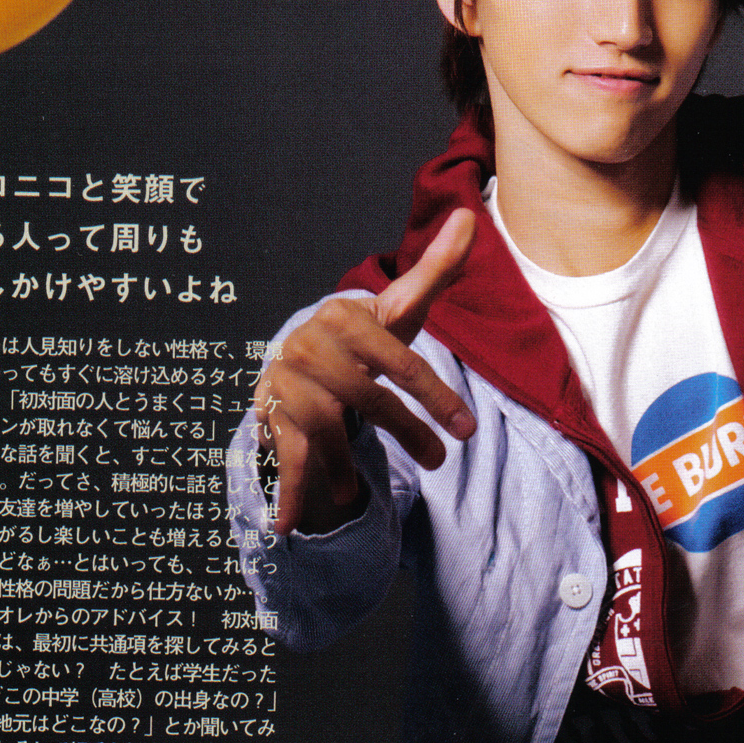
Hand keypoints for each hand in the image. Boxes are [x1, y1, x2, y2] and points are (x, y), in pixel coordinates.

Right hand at [252, 208, 477, 534]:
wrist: (301, 358)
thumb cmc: (365, 337)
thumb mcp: (401, 307)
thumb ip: (436, 268)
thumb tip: (470, 216)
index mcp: (346, 318)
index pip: (400, 361)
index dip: (436, 396)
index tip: (468, 429)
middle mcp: (311, 347)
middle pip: (367, 398)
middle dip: (407, 432)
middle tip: (441, 461)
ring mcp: (289, 383)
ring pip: (328, 431)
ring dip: (345, 467)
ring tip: (362, 495)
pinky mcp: (273, 416)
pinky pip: (285, 458)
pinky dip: (287, 493)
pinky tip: (288, 527)